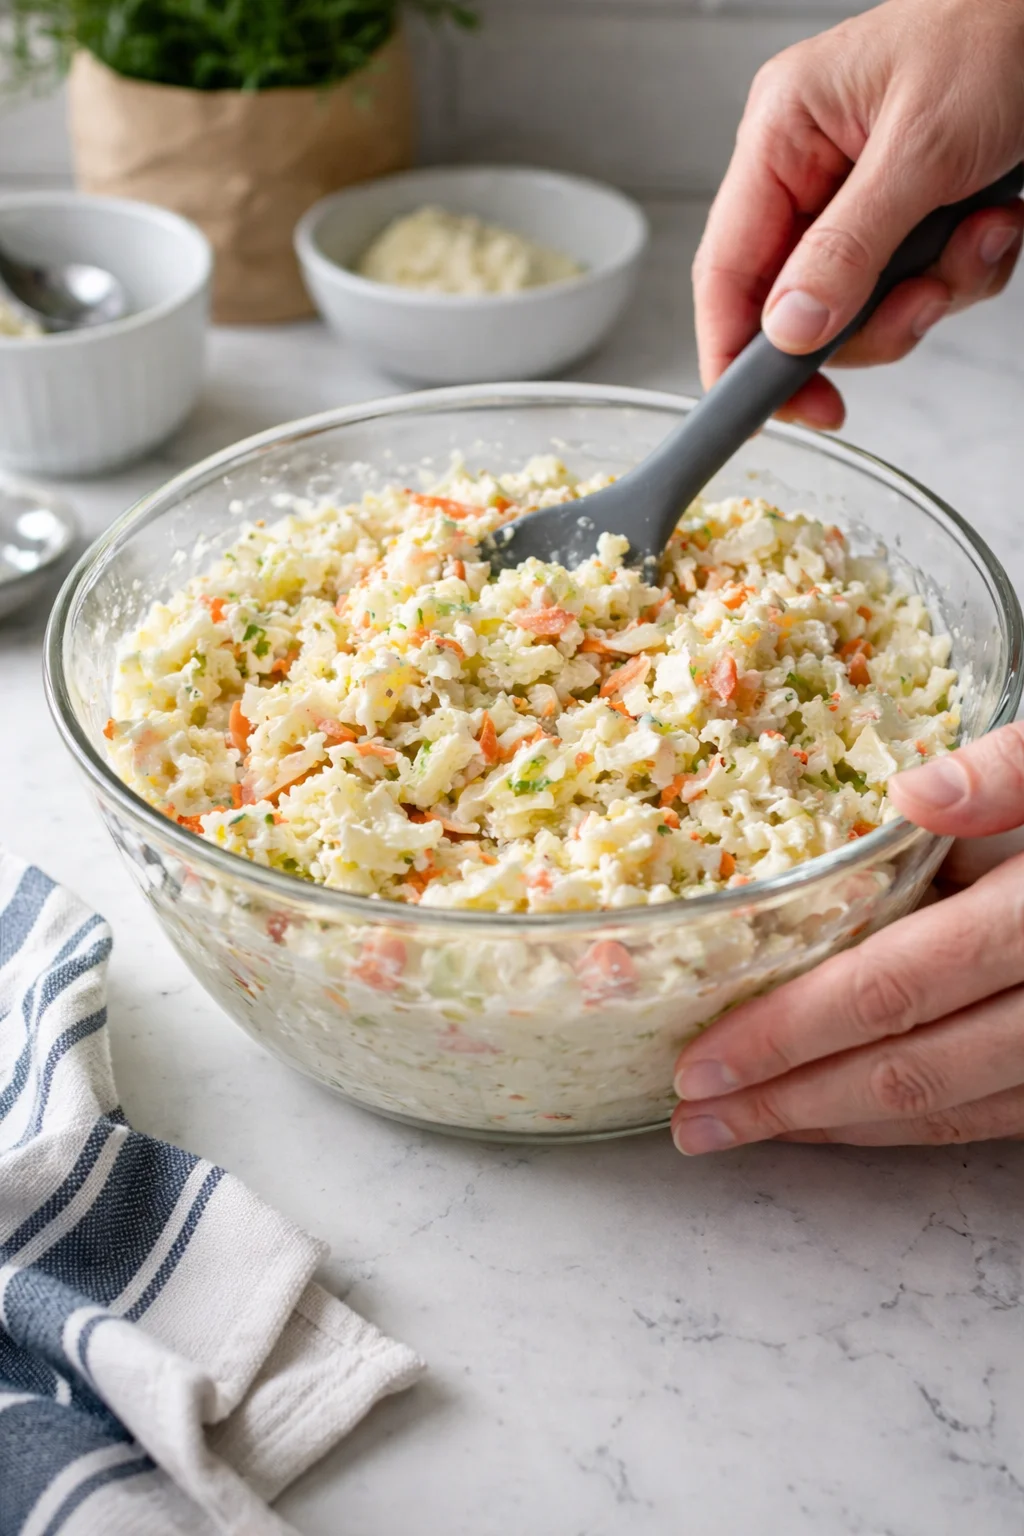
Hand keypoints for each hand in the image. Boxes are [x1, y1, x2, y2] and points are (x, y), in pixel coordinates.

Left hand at [671, 722, 1023, 1152]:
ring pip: (954, 1111)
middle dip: (791, 1102)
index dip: (795, 1032)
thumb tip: (914, 791)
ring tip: (744, 1131)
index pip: (901, 986)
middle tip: (694, 1122)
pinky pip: (996, 1117)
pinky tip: (845, 1116)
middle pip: (913, 1070)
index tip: (703, 1058)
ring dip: (839, 1127)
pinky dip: (910, 1123)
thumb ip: (1014, 772)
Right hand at [693, 0, 1023, 428]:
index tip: (767, 411)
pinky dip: (966, 271)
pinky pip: (920, 287)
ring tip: (979, 236)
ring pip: (866, 308)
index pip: (726, 271)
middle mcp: (812, 172)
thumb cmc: (998, 30)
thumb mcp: (920, 148)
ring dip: (933, 291)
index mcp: (784, 136)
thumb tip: (790, 328)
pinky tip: (995, 222)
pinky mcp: (911, 217)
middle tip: (921, 304)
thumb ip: (848, 248)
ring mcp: (862, 199)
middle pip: (800, 307)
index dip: (736, 352)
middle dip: (870, 321)